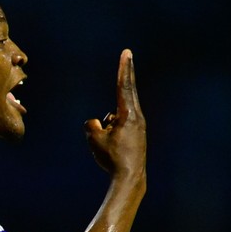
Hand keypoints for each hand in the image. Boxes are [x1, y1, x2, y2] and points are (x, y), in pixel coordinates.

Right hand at [84, 49, 146, 178]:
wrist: (130, 178)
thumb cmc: (112, 159)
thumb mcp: (94, 140)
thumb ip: (92, 125)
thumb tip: (97, 122)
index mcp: (129, 115)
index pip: (124, 87)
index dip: (124, 69)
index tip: (127, 53)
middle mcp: (137, 118)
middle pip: (125, 93)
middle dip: (124, 75)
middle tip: (127, 53)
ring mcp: (138, 127)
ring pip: (115, 118)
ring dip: (108, 127)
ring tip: (111, 146)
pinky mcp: (136, 135)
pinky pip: (118, 128)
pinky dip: (111, 135)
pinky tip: (114, 151)